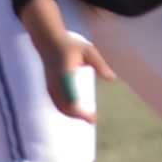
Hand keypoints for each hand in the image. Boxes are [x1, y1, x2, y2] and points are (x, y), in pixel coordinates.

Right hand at [19, 0, 115, 124]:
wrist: (49, 42)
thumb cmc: (70, 46)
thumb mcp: (88, 51)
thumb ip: (99, 64)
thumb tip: (113, 78)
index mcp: (65, 75)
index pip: (73, 100)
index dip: (82, 112)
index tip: (93, 117)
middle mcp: (56, 84)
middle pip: (66, 108)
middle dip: (79, 116)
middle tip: (93, 120)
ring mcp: (51, 87)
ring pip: (61, 108)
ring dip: (73, 115)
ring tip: (87, 117)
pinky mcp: (49, 88)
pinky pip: (57, 104)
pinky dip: (66, 111)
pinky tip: (76, 113)